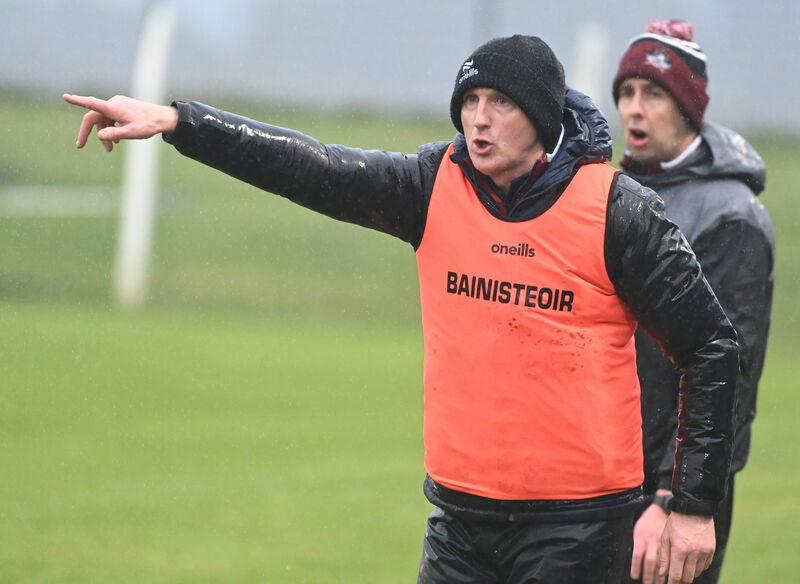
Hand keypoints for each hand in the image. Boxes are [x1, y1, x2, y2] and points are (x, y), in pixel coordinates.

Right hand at [62, 94, 177, 151]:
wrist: (162, 118)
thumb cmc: (148, 126)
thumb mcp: (131, 133)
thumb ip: (115, 134)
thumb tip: (99, 135)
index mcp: (114, 108)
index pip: (92, 104)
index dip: (77, 101)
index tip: (65, 96)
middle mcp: (113, 103)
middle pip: (94, 117)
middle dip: (89, 133)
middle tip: (80, 145)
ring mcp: (117, 104)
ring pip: (103, 120)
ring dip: (104, 134)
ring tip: (111, 148)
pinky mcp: (121, 107)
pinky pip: (110, 118)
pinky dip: (111, 128)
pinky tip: (117, 140)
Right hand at [630, 502, 668, 583]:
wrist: (660, 507)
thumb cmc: (669, 526)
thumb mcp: (676, 539)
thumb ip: (675, 553)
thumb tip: (679, 569)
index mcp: (672, 546)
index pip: (672, 567)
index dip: (671, 578)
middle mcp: (662, 545)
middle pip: (662, 567)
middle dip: (659, 580)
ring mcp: (650, 541)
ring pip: (650, 563)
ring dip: (649, 576)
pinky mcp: (639, 537)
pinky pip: (637, 555)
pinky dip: (635, 566)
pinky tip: (635, 575)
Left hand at [658, 512, 714, 583]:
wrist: (694, 508)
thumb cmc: (676, 521)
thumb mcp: (665, 536)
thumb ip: (664, 556)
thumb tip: (662, 573)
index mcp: (680, 549)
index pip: (676, 575)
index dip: (672, 582)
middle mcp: (694, 552)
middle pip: (688, 577)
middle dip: (680, 580)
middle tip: (675, 577)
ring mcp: (704, 552)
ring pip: (697, 573)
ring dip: (689, 573)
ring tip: (682, 566)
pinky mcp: (711, 550)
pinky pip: (705, 565)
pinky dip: (698, 566)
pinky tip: (691, 560)